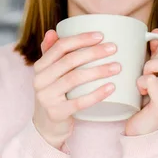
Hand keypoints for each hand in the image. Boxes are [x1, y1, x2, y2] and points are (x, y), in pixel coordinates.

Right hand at [32, 30, 119, 149]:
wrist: (47, 126)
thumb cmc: (54, 94)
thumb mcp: (49, 74)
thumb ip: (51, 53)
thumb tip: (53, 31)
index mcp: (40, 66)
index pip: (60, 47)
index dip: (80, 39)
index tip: (101, 35)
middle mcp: (40, 80)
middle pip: (69, 61)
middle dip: (93, 52)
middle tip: (113, 48)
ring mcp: (47, 97)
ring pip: (75, 79)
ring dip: (98, 71)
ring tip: (117, 67)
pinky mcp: (56, 113)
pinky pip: (79, 102)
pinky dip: (97, 94)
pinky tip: (112, 87)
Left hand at [125, 29, 157, 136]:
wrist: (144, 130)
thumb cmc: (148, 98)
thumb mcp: (154, 72)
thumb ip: (156, 53)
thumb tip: (155, 32)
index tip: (152, 55)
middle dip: (153, 57)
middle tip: (146, 71)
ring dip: (148, 68)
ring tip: (143, 80)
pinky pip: (152, 80)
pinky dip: (141, 81)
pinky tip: (140, 91)